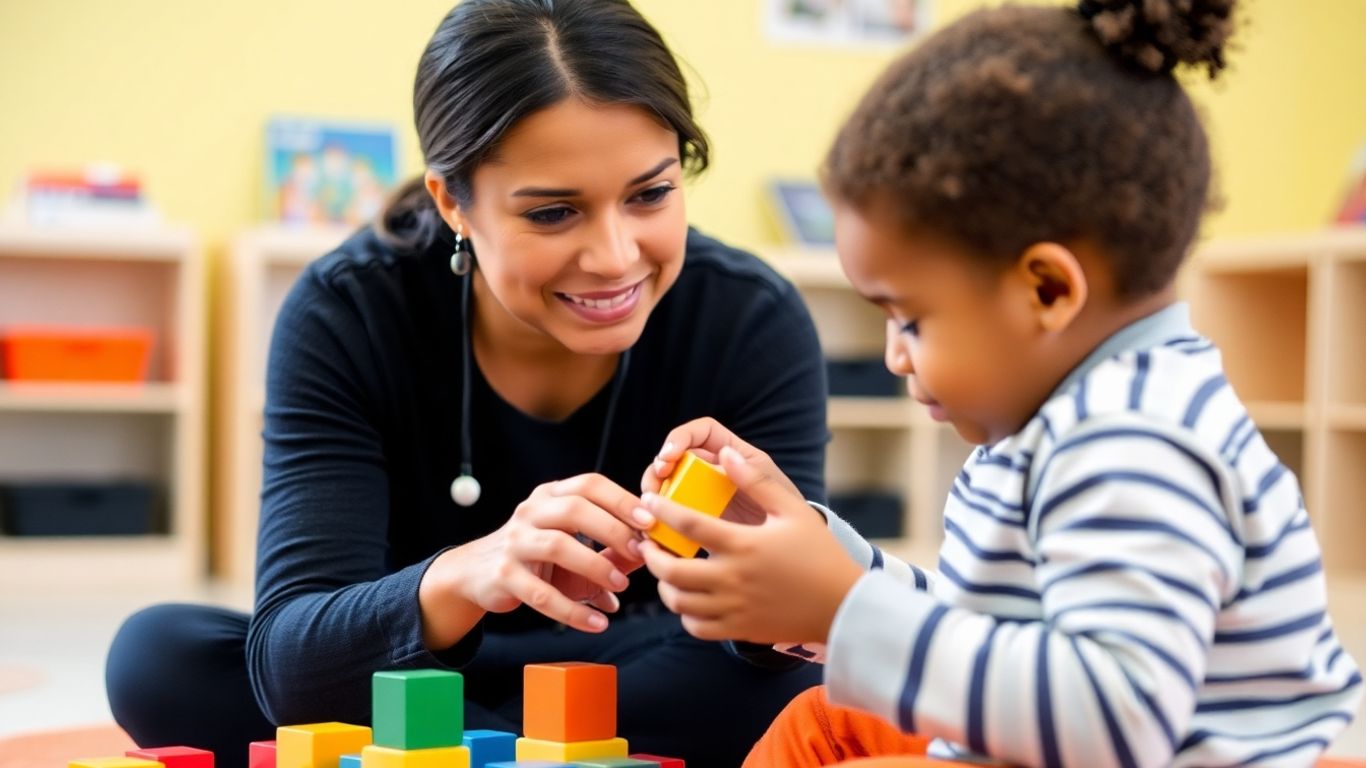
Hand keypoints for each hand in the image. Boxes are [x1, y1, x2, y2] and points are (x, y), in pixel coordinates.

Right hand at [419, 473, 651, 644]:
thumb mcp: (573, 546)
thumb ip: (610, 549)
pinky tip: (597, 623)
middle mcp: (531, 512)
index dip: (621, 500)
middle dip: (612, 530)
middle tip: (639, 553)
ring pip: (558, 546)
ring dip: (595, 565)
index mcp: (551, 496)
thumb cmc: (536, 557)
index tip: (649, 521)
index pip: (589, 484)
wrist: (477, 573)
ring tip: (620, 586)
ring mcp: (514, 542)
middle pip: (575, 509)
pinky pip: (541, 594)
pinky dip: (573, 610)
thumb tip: (650, 557)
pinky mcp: (503, 575)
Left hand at [638, 446, 864, 645]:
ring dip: (664, 584)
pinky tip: (689, 597)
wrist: (841, 605)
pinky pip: (695, 626)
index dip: (662, 510)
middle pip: (671, 569)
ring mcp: (734, 608)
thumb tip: (724, 453)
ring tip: (666, 568)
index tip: (649, 500)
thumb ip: (755, 481)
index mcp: (744, 544)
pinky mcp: (738, 629)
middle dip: (652, 553)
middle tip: (649, 541)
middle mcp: (733, 578)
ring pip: (678, 601)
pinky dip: (684, 612)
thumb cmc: (818, 553)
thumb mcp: (791, 509)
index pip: (689, 524)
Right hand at [639, 417, 801, 526]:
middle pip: (673, 458)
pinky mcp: (693, 518)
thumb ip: (751, 474)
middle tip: (656, 486)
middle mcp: (710, 468)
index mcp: (730, 453)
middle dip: (658, 468)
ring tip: (652, 509)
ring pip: (665, 484)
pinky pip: (669, 513)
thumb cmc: (784, 511)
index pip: (699, 432)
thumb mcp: (772, 490)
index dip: (680, 438)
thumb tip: (725, 454)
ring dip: (654, 493)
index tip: (670, 456)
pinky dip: (659, 519)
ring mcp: (699, 493)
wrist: (788, 547)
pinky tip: (656, 530)